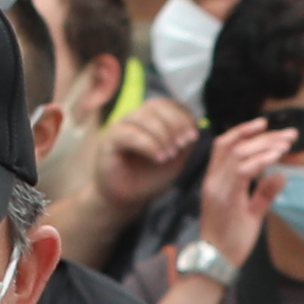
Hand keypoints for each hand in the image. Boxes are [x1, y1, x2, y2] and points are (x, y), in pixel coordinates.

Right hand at [96, 95, 201, 228]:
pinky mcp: (109, 141)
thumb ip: (184, 142)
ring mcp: (120, 127)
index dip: (182, 116)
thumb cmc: (149, 177)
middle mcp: (134, 118)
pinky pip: (129, 134)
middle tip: (184, 144)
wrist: (127, 199)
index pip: (167, 104)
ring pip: (143, 117)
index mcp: (150, 118)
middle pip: (156, 105)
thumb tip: (194, 127)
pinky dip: (149, 145)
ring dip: (163, 135)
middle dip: (175, 123)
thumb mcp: (174, 159)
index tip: (193, 136)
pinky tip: (159, 158)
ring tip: (171, 154)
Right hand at [196, 118, 297, 248]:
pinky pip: (243, 171)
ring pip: (239, 154)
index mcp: (214, 181)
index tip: (265, 124)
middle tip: (288, 135)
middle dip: (263, 136)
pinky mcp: (227, 199)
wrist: (217, 261)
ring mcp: (218, 189)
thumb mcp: (251, 212)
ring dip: (265, 145)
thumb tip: (281, 174)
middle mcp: (213, 181)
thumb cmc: (231, 240)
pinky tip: (276, 156)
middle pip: (235, 145)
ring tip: (286, 143)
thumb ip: (264, 193)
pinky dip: (260, 160)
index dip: (243, 131)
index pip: (224, 145)